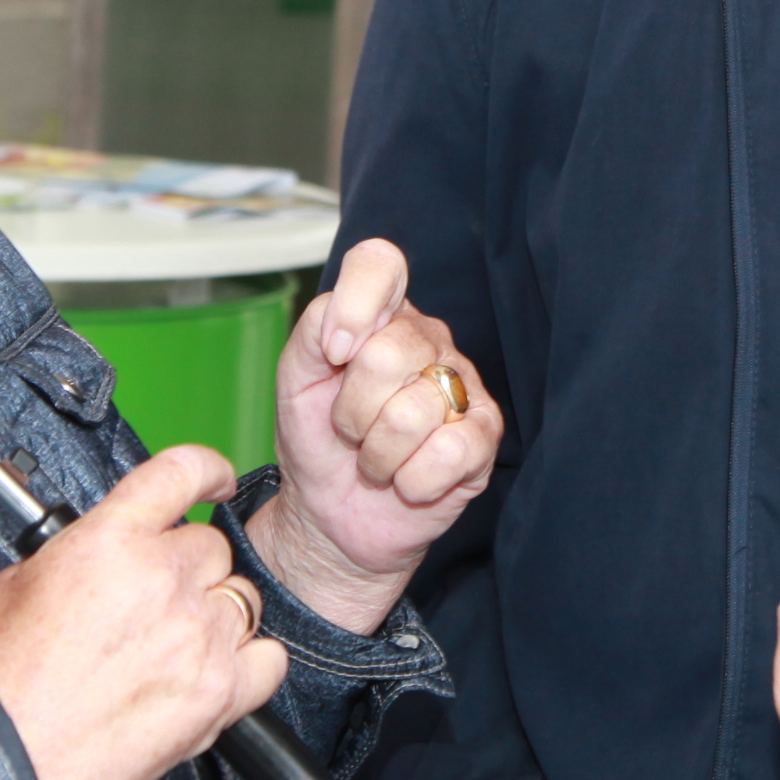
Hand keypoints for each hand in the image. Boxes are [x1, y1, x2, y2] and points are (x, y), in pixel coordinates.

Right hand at [0, 444, 286, 779]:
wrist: (11, 761)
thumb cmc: (6, 684)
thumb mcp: (19, 585)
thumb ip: (75, 551)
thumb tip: (100, 546)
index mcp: (112, 540)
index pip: (181, 472)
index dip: (207, 470)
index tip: (216, 481)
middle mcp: (163, 578)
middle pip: (212, 547)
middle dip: (188, 570)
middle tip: (156, 603)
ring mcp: (197, 635)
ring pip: (241, 598)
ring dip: (215, 616)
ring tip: (173, 647)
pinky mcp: (219, 692)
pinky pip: (269, 659)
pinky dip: (251, 664)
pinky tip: (216, 672)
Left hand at [249, 238, 501, 634]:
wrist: (332, 516)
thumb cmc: (317, 441)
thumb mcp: (295, 381)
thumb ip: (312, 331)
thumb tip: (348, 334)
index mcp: (384, 316)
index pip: (380, 264)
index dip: (357, 302)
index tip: (335, 353)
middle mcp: (430, 341)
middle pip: (389, 352)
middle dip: (352, 411)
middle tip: (350, 431)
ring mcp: (463, 388)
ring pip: (417, 410)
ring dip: (378, 454)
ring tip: (376, 460)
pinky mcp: (483, 440)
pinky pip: (449, 452)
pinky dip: (412, 481)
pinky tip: (407, 480)